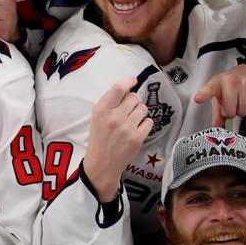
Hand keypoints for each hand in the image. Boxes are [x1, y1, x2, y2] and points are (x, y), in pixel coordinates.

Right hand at [81, 76, 151, 202]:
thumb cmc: (99, 138)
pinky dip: (144, 124)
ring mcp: (127, 128)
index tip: (132, 80)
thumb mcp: (97, 117)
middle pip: (134, 97)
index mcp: (101, 110)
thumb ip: (110, 102)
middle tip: (127, 111)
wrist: (102, 164)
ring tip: (131, 121)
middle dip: (133, 102)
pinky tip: (136, 129)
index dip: (128, 81)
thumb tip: (128, 88)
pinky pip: (149, 121)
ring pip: (143, 108)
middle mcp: (114, 117)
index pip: (119, 88)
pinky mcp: (137, 138)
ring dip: (139, 112)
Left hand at [194, 63, 245, 126]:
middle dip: (232, 111)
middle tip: (234, 102)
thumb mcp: (222, 94)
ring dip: (243, 109)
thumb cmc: (234, 84)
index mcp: (217, 82)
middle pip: (230, 112)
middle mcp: (231, 81)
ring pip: (243, 111)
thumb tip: (216, 126)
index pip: (209, 89)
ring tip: (243, 99)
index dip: (203, 95)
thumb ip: (217, 111)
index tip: (198, 99)